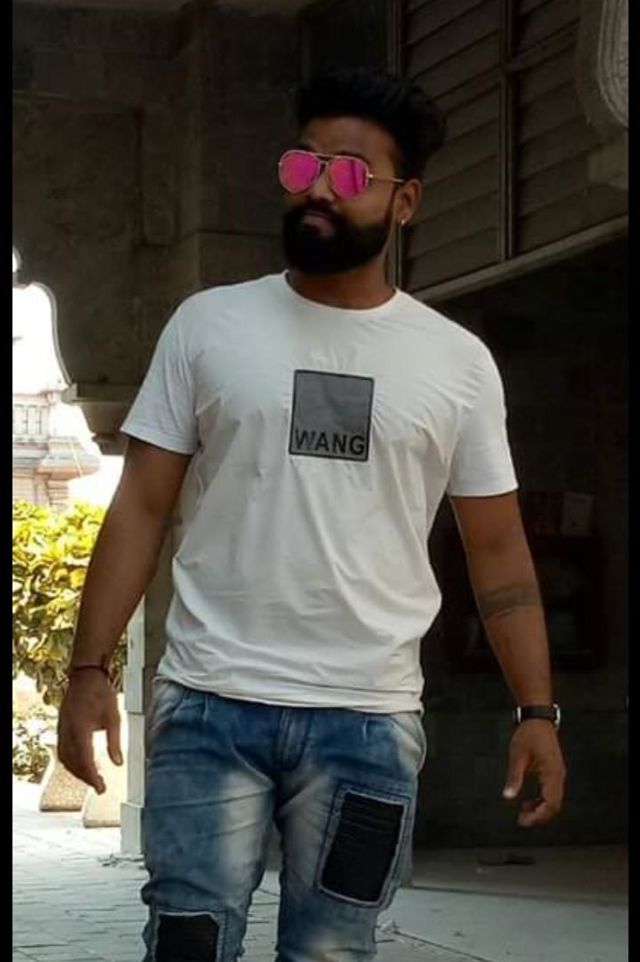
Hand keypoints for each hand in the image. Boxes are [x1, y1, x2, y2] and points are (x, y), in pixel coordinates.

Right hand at [57, 671, 122, 793]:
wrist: (86, 676)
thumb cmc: (100, 693)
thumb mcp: (114, 717)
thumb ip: (115, 742)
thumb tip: (118, 762)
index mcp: (80, 731)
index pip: (85, 762)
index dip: (93, 778)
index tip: (101, 788)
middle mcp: (67, 733)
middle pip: (74, 764)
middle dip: (86, 778)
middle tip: (99, 786)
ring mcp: (62, 730)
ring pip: (65, 759)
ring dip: (77, 772)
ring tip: (91, 778)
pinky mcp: (61, 728)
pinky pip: (62, 751)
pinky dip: (71, 762)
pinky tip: (80, 764)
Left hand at [502, 720, 565, 826]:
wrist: (537, 719)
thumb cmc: (528, 734)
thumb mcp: (517, 756)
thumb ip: (514, 778)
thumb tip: (507, 796)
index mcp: (552, 773)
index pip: (550, 803)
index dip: (538, 816)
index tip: (523, 821)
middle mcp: (559, 776)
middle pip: (555, 806)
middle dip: (539, 816)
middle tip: (522, 820)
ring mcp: (558, 774)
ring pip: (554, 801)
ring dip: (540, 809)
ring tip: (523, 812)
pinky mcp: (554, 772)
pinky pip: (552, 793)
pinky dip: (542, 801)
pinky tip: (528, 802)